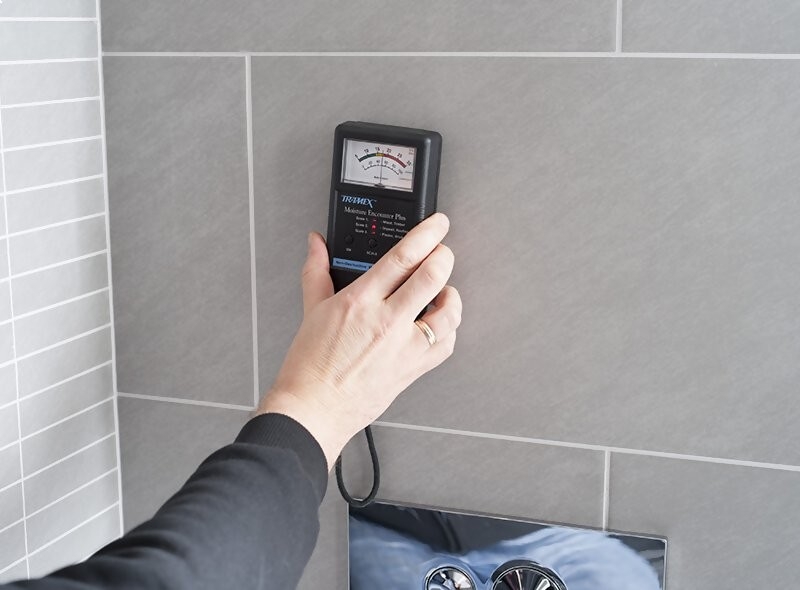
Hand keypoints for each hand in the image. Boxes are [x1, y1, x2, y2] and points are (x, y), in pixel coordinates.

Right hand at [257, 213, 461, 469]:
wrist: (314, 408)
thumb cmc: (310, 366)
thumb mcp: (311, 310)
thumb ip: (317, 271)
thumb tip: (316, 244)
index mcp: (360, 302)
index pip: (403, 257)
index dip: (427, 234)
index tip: (437, 224)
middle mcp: (387, 322)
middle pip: (433, 276)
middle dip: (444, 256)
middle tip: (442, 252)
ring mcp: (404, 347)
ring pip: (449, 311)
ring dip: (452, 293)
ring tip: (443, 289)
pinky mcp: (414, 369)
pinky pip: (447, 344)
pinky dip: (449, 329)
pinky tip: (439, 323)